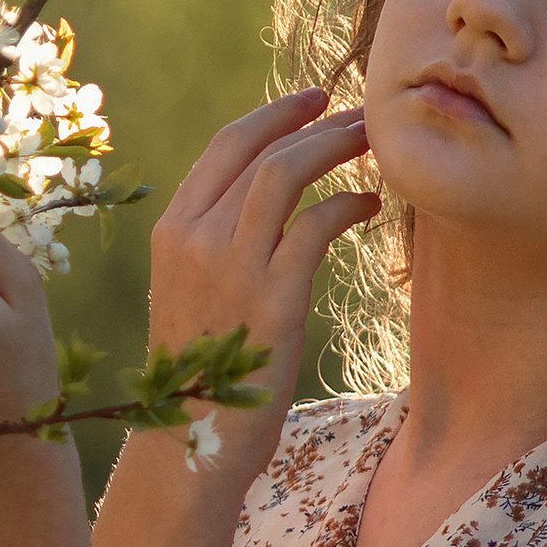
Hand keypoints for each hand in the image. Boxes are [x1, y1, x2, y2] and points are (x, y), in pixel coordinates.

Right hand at [146, 86, 381, 490]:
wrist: (192, 444)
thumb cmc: (203, 373)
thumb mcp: (193, 292)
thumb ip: (218, 244)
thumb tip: (263, 203)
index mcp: (172, 231)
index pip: (224, 147)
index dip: (273, 115)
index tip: (312, 101)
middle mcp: (195, 238)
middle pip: (259, 148)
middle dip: (312, 120)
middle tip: (360, 111)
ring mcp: (231, 265)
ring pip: (285, 174)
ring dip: (334, 147)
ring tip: (374, 142)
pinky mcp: (272, 297)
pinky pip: (315, 226)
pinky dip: (348, 204)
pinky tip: (371, 205)